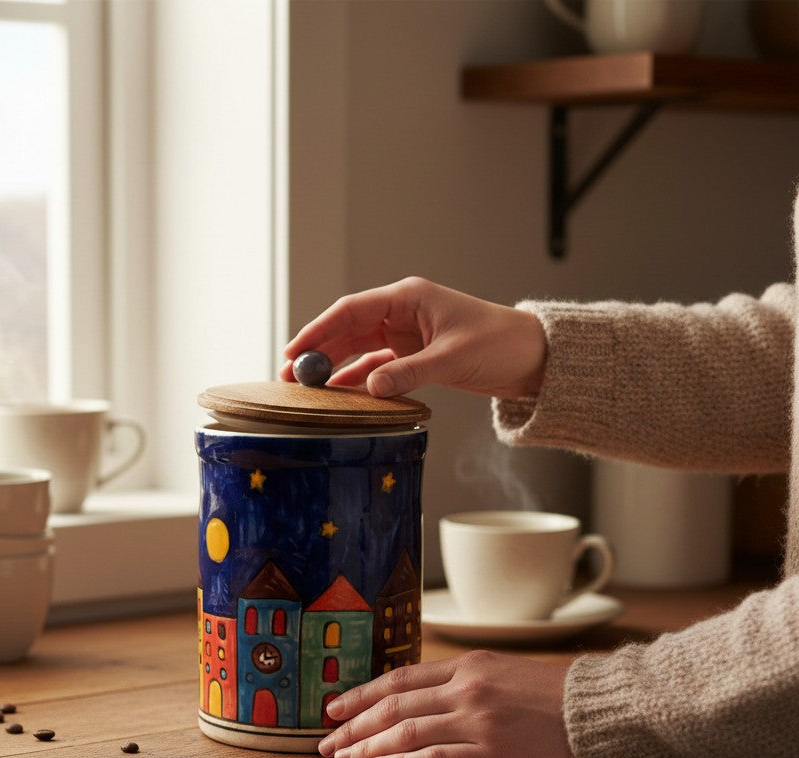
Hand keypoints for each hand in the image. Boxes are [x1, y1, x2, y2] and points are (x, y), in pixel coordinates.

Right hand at [281, 277, 546, 399]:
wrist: (532, 357)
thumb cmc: (499, 344)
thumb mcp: (452, 359)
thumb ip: (408, 372)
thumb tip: (370, 387)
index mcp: (408, 298)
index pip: (351, 310)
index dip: (318, 330)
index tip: (293, 351)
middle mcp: (402, 313)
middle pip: (347, 330)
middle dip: (317, 351)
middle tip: (289, 376)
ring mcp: (406, 334)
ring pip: (357, 349)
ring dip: (333, 367)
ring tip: (307, 389)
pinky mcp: (414, 355)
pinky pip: (376, 366)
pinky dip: (358, 380)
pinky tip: (340, 395)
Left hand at [317, 651, 579, 757]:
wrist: (599, 710)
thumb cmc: (552, 693)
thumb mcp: (501, 670)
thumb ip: (460, 680)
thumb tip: (415, 695)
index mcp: (466, 666)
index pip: (399, 679)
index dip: (361, 694)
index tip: (333, 707)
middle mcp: (465, 689)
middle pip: (393, 706)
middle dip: (352, 724)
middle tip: (323, 741)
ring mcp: (476, 721)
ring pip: (405, 731)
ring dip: (366, 745)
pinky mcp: (491, 754)